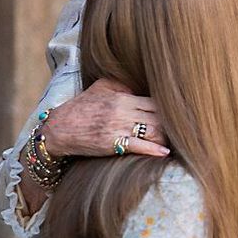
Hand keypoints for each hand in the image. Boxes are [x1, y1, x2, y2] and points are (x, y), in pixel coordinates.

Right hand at [41, 78, 169, 157]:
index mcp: (123, 98)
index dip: (167, 109)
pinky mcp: (113, 143)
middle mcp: (123, 112)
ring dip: (165, 138)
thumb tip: (139, 86)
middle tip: (179, 131)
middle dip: (170, 125)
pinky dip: (153, 150)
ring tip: (173, 142)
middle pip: (157, 117)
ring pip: (152, 131)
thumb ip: (122, 85)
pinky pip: (138, 146)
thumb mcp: (100, 88)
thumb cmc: (81, 108)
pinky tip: (163, 153)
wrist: (59, 128)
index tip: (176, 115)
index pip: (154, 102)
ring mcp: (118, 128)